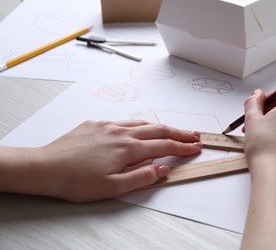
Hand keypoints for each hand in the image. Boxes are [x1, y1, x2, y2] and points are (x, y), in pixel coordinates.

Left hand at [0, 120, 201, 202]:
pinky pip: (125, 121)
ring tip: (174, 131)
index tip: (195, 148)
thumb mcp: (112, 188)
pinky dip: (140, 125)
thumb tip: (163, 168)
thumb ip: (141, 177)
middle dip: (179, 132)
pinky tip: (141, 129)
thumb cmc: (76, 181)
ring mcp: (108, 125)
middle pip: (158, 129)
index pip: (164, 146)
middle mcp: (120, 132)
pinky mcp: (96, 123)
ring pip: (142, 123)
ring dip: (161, 127)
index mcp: (127, 149)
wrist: (45, 167)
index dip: (183, 147)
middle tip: (194, 135)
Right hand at [243, 86, 275, 182]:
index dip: (274, 94)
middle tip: (258, 122)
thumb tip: (257, 95)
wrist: (275, 175)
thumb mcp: (252, 119)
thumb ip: (253, 102)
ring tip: (264, 136)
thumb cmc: (264, 147)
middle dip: (274, 111)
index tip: (263, 104)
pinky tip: (275, 146)